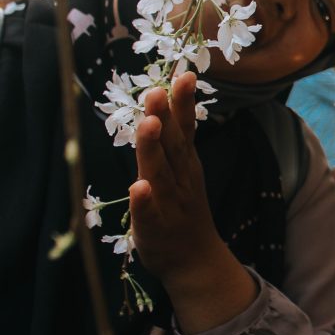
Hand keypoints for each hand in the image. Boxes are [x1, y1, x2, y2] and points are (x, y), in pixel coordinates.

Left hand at [130, 72, 255, 333]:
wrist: (195, 262)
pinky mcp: (155, 228)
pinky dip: (144, 201)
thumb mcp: (183, 171)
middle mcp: (180, 179)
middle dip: (167, 116)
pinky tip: (138, 188)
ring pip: (160, 172)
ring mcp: (169, 203)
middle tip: (159, 90)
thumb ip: (174, 140)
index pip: (185, 128)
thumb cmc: (183, 211)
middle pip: (173, 144)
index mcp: (185, 164)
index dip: (184, 102)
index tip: (184, 73)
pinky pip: (149, 213)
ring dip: (154, 149)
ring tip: (150, 125)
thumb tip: (165, 102)